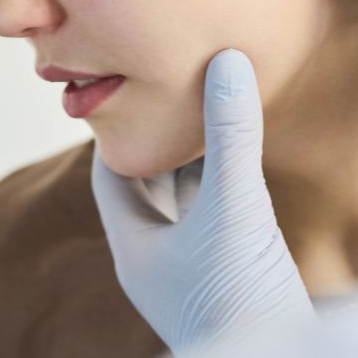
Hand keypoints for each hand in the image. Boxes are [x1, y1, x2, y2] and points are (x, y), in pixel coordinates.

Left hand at [90, 48, 318, 357]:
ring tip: (214, 117)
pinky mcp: (228, 278)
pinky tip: (245, 165)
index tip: (142, 90)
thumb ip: (231, 135)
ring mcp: (192, 272)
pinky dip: (224, 188)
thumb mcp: (234, 206)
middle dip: (164, 142)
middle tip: (181, 94)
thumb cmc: (242, 297)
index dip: (123, 131)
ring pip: (185, 203)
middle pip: (149, 185)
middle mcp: (157, 260)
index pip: (112, 174)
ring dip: (197, 164)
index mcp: (135, 247)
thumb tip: (227, 60)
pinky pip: (217, 218)